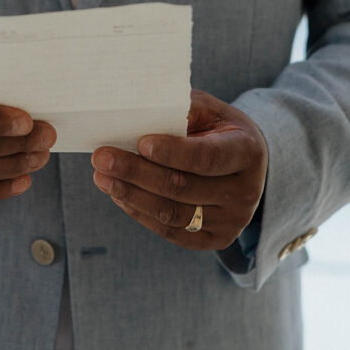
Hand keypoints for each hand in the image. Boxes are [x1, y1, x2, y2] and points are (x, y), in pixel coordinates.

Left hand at [91, 89, 267, 249]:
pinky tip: (119, 195)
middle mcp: (245, 192)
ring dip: (131, 195)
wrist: (245, 164)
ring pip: (173, 214)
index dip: (172, 152)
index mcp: (247, 152)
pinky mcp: (216, 240)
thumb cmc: (218, 129)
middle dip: (136, 172)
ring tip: (102, 177)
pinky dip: (140, 213)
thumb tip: (135, 110)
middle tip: (102, 158)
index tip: (139, 143)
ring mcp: (232, 221)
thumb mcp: (208, 110)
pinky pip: (171, 231)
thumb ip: (179, 109)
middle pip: (182, 188)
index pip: (206, 157)